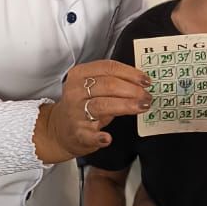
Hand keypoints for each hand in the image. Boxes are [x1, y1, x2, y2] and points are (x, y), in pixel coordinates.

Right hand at [36, 60, 151, 162]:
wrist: (59, 129)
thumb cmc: (82, 106)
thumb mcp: (92, 87)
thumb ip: (112, 81)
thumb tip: (141, 82)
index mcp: (80, 74)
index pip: (108, 68)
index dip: (130, 73)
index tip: (145, 80)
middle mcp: (75, 91)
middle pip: (108, 85)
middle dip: (132, 90)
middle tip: (147, 96)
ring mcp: (75, 112)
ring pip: (103, 105)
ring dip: (126, 105)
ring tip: (141, 107)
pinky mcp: (76, 133)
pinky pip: (89, 135)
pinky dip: (99, 137)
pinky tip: (107, 138)